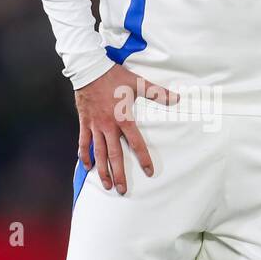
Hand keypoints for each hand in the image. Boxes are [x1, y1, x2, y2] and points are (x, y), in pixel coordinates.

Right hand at [75, 65, 177, 193]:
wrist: (89, 69)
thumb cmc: (114, 76)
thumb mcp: (138, 83)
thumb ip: (158, 93)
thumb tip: (177, 98)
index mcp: (123, 118)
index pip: (136, 143)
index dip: (143, 158)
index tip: (149, 172)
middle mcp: (108, 126)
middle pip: (114, 155)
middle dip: (119, 174)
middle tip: (122, 190)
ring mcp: (95, 126)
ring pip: (98, 153)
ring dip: (102, 170)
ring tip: (106, 184)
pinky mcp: (84, 122)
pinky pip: (83, 142)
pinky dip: (84, 155)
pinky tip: (87, 166)